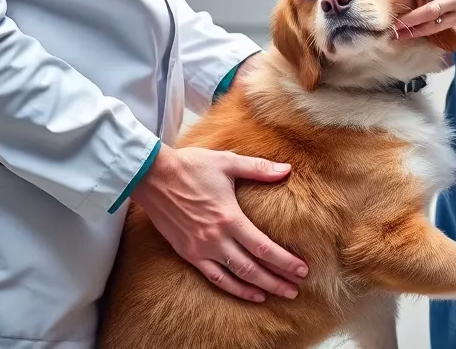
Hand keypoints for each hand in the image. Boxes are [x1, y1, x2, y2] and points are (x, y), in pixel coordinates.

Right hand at [130, 144, 307, 302]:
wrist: (153, 177)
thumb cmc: (191, 166)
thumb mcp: (227, 161)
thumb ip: (258, 168)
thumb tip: (287, 169)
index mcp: (228, 217)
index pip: (263, 247)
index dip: (284, 261)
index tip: (302, 269)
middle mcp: (216, 238)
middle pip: (252, 268)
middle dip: (276, 281)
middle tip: (296, 289)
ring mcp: (200, 249)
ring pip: (234, 278)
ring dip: (258, 289)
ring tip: (277, 295)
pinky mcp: (188, 253)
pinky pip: (213, 278)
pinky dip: (232, 289)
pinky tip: (246, 292)